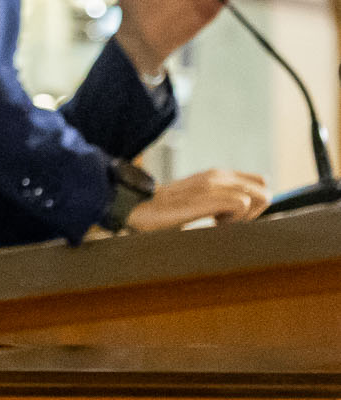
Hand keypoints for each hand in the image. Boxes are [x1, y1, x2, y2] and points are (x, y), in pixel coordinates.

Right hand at [124, 167, 268, 230]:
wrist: (135, 211)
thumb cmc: (164, 214)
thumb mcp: (198, 203)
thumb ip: (221, 203)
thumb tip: (247, 213)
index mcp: (216, 175)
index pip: (260, 182)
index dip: (254, 204)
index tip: (231, 217)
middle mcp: (217, 174)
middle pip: (264, 190)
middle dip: (254, 211)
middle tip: (226, 222)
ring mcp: (211, 184)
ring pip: (259, 195)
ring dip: (245, 216)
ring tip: (217, 223)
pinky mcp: (205, 196)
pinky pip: (240, 203)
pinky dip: (233, 219)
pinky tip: (212, 224)